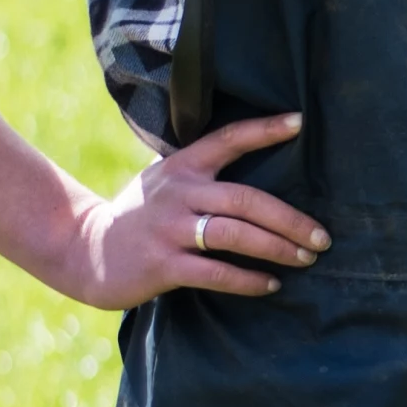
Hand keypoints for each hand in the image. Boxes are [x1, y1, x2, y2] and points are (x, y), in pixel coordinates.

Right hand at [55, 113, 331, 309]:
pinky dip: (248, 280)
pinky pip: (215, 272)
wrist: (84, 251)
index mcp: (181, 167)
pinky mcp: (162, 265)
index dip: (263, 130)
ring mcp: (168, 229)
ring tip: (307, 258)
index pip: (227, 139)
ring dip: (277, 247)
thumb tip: (263, 173)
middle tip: (323, 237)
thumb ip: (202, 174)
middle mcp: (177, 193)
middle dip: (290, 219)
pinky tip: (271, 285)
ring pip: (234, 234)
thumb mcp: (164, 182)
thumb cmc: (138, 216)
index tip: (300, 121)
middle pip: (245, 198)